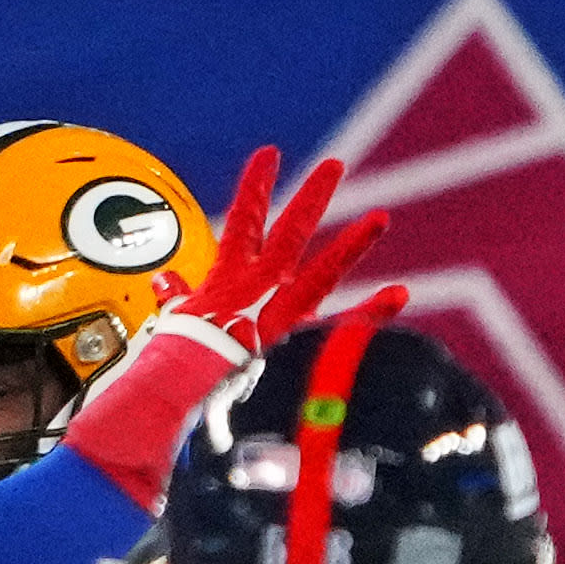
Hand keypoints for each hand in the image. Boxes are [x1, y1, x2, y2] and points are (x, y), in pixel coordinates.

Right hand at [64, 147, 390, 508]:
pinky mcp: (296, 349)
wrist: (176, 409)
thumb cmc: (168, 375)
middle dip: (311, 197)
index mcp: (223, 284)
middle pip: (288, 234)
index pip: (240, 222)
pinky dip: (371, 314)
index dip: (255, 188)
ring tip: (381, 218)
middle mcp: (255, 292)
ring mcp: (279, 318)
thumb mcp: (170, 329)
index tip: (270, 154)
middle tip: (335, 166)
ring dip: (352, 245)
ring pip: (321, 273)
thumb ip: (175, 301)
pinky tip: (400, 294)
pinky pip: (340, 329)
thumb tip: (164, 281)